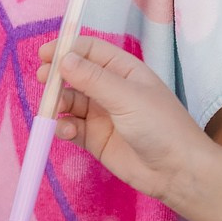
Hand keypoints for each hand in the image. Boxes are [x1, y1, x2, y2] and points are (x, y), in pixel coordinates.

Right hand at [47, 36, 213, 203]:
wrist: (178, 172)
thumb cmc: (161, 126)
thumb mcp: (127, 97)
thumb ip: (94, 79)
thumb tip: (64, 58)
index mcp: (124, 70)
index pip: (90, 50)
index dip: (67, 48)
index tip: (46, 54)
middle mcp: (111, 89)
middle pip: (75, 74)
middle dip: (57, 76)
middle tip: (43, 80)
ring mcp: (102, 114)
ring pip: (69, 102)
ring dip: (58, 104)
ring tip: (54, 111)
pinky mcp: (95, 139)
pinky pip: (71, 127)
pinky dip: (64, 127)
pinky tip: (66, 131)